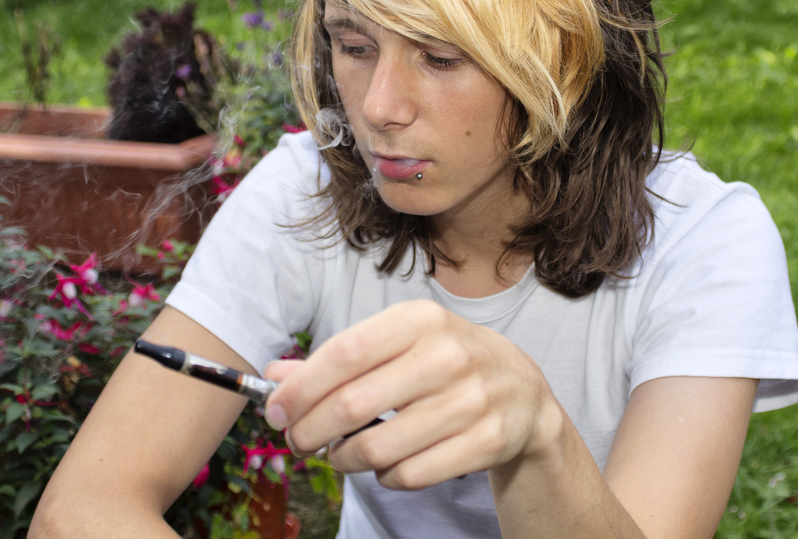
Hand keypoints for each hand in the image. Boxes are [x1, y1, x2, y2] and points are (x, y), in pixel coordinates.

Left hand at [262, 299, 562, 490]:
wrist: (522, 391)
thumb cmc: (442, 362)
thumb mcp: (396, 343)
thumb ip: (337, 359)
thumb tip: (274, 378)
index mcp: (420, 320)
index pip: (345, 352)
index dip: (301, 387)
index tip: (275, 411)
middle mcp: (449, 355)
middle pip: (353, 404)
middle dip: (310, 430)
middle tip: (297, 441)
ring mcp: (473, 400)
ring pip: (378, 448)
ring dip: (343, 458)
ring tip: (338, 454)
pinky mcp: (488, 441)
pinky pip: (410, 474)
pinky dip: (384, 477)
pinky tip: (384, 465)